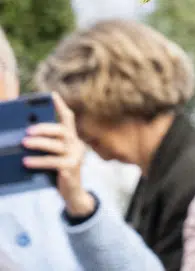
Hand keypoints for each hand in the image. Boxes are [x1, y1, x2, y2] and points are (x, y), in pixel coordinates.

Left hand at [23, 94, 95, 219]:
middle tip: (28, 130)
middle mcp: (77, 144)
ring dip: (39, 143)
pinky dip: (38, 161)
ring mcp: (75, 156)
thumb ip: (47, 147)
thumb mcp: (55, 157)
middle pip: (63, 130)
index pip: (68, 118)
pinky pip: (53, 162)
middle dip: (45, 128)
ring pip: (58, 145)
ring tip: (23, 143)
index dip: (60, 106)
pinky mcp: (71, 169)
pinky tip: (26, 162)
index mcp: (72, 139)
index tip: (51, 94)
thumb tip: (23, 137)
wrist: (72, 194)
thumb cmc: (59, 172)